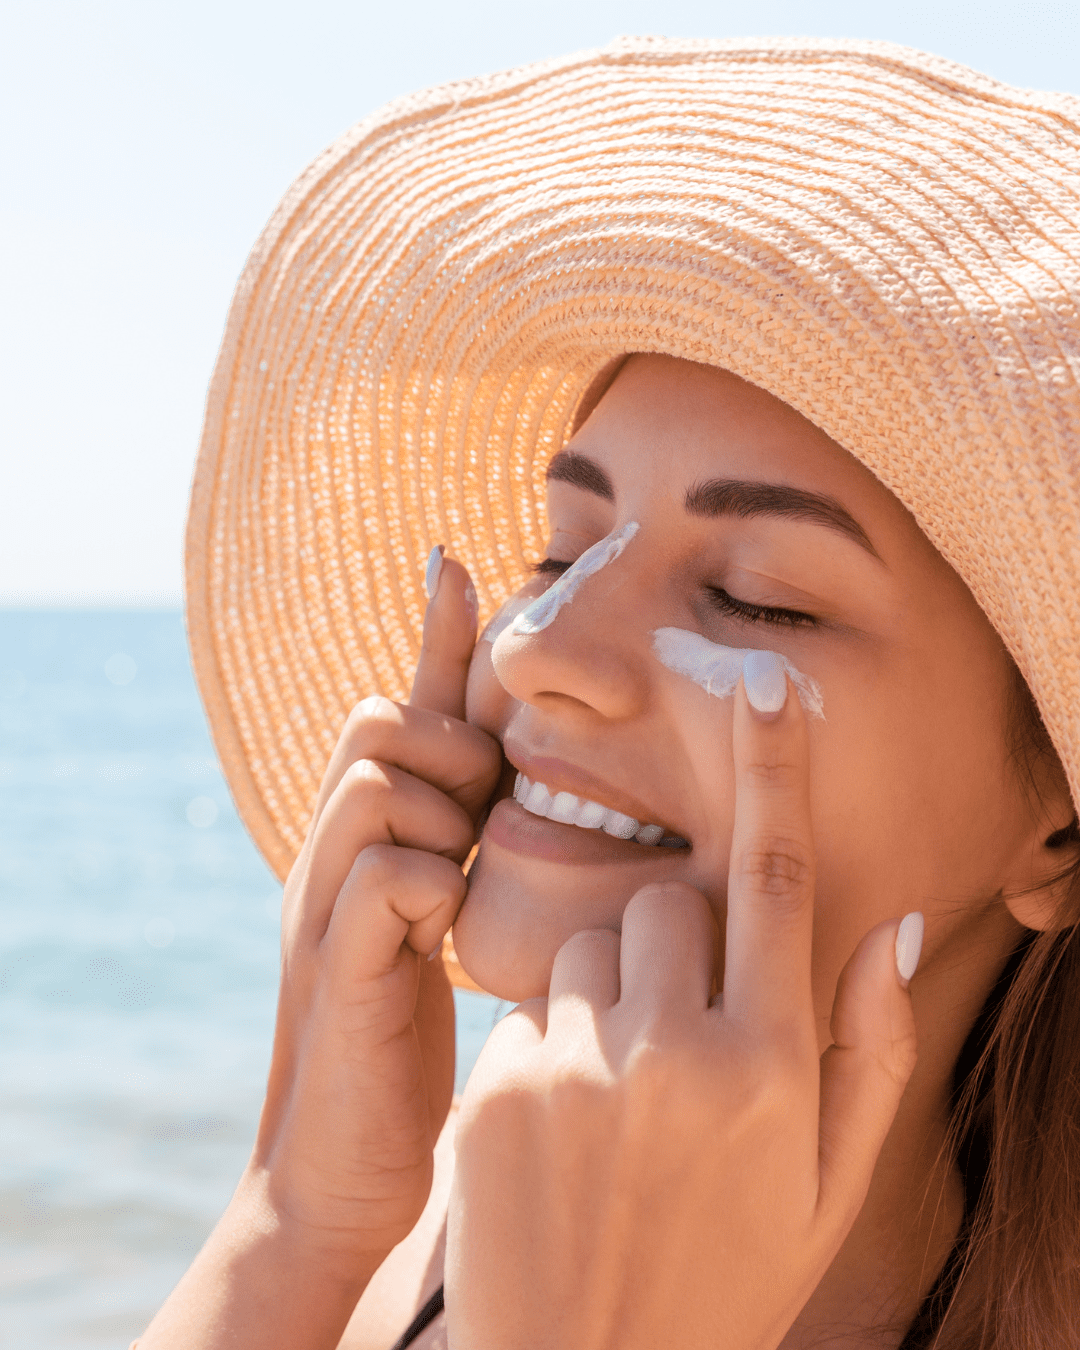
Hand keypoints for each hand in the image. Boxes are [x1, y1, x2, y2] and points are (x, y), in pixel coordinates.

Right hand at [253, 553, 501, 1272]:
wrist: (346, 1167)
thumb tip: (515, 781)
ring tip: (462, 868)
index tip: (458, 561)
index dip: (431, 637)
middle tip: (480, 813)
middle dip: (444, 745)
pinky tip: (446, 926)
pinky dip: (426, 884)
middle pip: (378, 720)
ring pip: (375, 779)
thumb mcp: (442, 923)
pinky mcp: (335, 965)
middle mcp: (335, 853)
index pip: (399, 708)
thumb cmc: (409, 1038)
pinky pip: (381, 873)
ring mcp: (326, 903)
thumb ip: (466, 848)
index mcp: (371, 837)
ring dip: (439, 809)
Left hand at [446, 668, 919, 1349]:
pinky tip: (560, 1136)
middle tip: (675, 1034)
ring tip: (615, 1102)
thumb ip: (873, 1051)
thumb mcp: (828, 1187)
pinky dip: (551, 1047)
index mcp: (773, 1067)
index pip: (779, 879)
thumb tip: (897, 925)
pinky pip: (532, 1011)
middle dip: (674, 942)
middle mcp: (679, 1054)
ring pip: (590, 947)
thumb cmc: (728, 1277)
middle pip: (667, 903)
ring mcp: (582, 1069)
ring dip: (608, 996)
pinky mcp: (502, 1087)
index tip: (765, 685)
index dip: (775, 770)